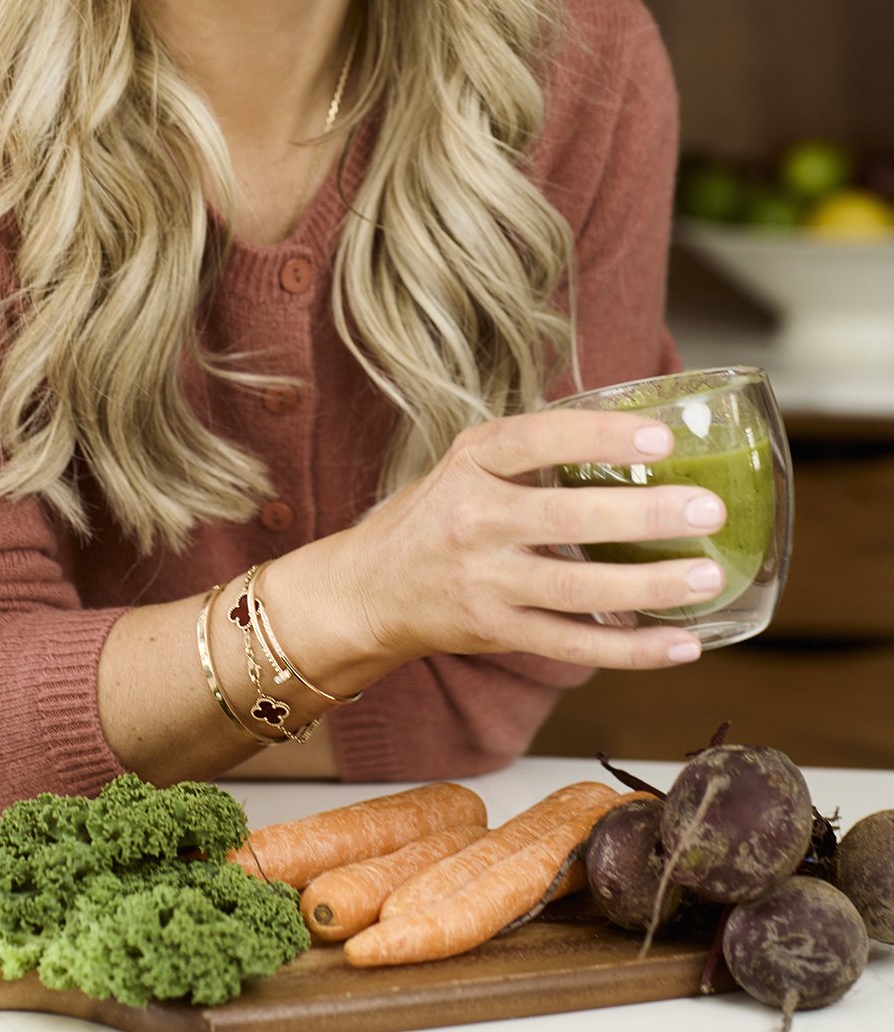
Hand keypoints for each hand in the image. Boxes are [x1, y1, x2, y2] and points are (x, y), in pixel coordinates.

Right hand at [340, 409, 726, 672]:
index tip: (660, 438)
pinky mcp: (497, 630)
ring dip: (650, 585)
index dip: (600, 437)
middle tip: (707, 509)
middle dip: (644, 515)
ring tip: (709, 576)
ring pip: (577, 588)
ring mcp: (485, 580)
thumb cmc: (438, 515)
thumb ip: (535, 450)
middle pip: (568, 518)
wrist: (370, 588)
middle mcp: (475, 519)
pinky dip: (632, 650)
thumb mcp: (469, 464)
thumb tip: (639, 430)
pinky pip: (573, 645)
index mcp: (473, 462)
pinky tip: (683, 642)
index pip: (538, 438)